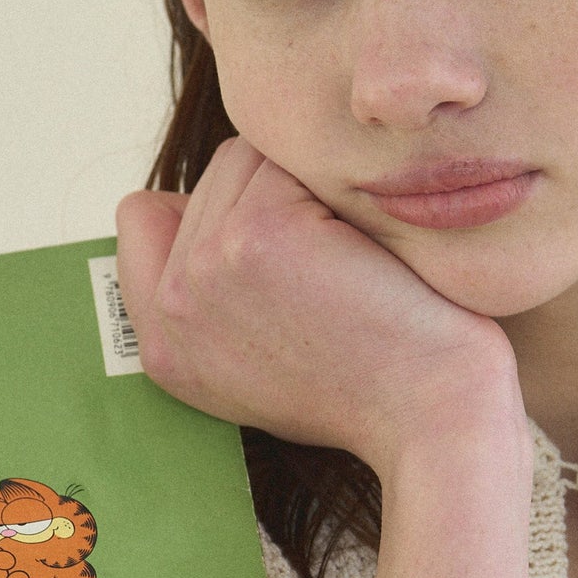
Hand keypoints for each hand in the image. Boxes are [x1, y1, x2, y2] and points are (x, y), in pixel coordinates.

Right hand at [114, 138, 521, 486]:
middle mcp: (170, 310)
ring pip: (250, 158)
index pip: (143, 216)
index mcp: (163, 346)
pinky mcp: (255, 235)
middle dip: (280, 200)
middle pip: (213, 177)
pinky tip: (369, 254)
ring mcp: (203, 269)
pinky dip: (342, 189)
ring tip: (351, 265)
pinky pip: (292, 158)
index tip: (281, 252)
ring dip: (311, 190)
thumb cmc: (377, 390)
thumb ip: (217, 298)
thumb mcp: (263, 363)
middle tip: (337, 276)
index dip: (215, 210)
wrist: (434, 420)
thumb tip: (205, 208)